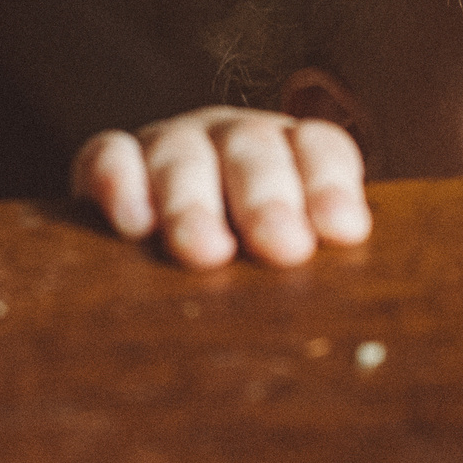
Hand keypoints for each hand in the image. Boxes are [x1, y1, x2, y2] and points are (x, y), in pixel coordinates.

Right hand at [71, 107, 370, 266]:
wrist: (157, 255)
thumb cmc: (250, 273)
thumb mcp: (291, 265)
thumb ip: (318, 269)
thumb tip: (353, 320)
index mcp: (292, 156)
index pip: (320, 150)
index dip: (331, 186)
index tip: (344, 231)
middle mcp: (232, 141)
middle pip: (254, 151)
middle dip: (268, 200)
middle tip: (284, 247)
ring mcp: (170, 147)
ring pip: (182, 157)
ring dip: (194, 204)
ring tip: (205, 252)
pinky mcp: (110, 161)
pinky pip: (109, 157)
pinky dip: (120, 183)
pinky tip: (133, 225)